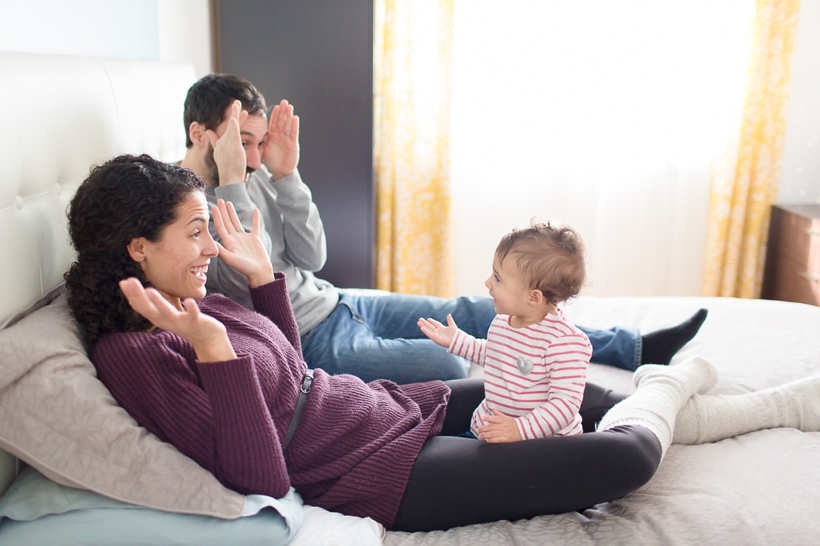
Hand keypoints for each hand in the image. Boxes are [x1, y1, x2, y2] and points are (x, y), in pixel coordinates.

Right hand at [119, 278, 236, 362]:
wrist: (208, 339)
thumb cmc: (186, 322)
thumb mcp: (167, 315)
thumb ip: (156, 306)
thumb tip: (142, 292)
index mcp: (160, 318)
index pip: (142, 308)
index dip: (132, 296)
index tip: (123, 282)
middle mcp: (167, 321)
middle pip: (150, 310)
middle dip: (138, 296)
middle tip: (129, 281)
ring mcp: (182, 323)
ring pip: (168, 313)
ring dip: (158, 303)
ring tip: (149, 290)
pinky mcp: (196, 323)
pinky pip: (193, 316)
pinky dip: (191, 309)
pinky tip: (188, 300)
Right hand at [206, 100, 248, 185]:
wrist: (229, 179)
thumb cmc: (227, 169)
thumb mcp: (220, 154)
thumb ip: (215, 142)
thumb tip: (208, 132)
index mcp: (222, 143)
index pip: (229, 129)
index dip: (233, 120)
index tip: (236, 109)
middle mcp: (224, 142)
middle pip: (229, 125)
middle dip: (234, 112)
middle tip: (236, 101)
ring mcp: (228, 144)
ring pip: (231, 127)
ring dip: (234, 114)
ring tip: (236, 104)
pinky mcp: (233, 147)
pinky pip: (233, 135)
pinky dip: (233, 126)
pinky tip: (234, 118)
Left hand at [212, 199, 274, 287]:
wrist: (259, 272)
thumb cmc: (245, 268)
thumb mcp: (231, 259)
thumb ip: (222, 250)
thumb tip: (212, 242)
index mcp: (228, 243)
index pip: (221, 227)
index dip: (217, 217)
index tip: (214, 207)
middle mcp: (235, 239)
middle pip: (227, 222)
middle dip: (223, 211)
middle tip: (219, 200)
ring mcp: (244, 238)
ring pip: (237, 222)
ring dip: (233, 213)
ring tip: (229, 203)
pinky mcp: (254, 239)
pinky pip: (254, 226)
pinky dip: (255, 219)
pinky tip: (255, 210)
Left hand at [262, 99, 299, 179]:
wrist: (279, 172)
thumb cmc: (271, 162)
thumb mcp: (262, 150)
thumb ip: (257, 141)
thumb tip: (246, 135)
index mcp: (272, 136)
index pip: (273, 123)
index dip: (274, 115)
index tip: (275, 106)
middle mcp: (280, 136)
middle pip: (282, 121)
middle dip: (283, 112)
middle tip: (284, 101)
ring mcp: (287, 139)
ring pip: (288, 125)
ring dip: (289, 115)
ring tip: (289, 106)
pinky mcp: (293, 144)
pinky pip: (293, 133)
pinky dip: (294, 126)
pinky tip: (295, 118)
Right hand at [417, 314, 457, 348]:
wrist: (456, 340)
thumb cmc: (455, 334)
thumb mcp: (452, 325)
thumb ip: (450, 320)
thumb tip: (449, 314)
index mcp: (442, 328)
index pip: (435, 324)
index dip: (432, 321)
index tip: (428, 319)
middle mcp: (438, 332)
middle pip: (430, 326)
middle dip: (425, 323)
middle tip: (419, 319)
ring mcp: (436, 335)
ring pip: (428, 329)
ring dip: (423, 326)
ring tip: (418, 322)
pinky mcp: (435, 338)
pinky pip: (429, 334)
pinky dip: (425, 331)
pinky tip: (421, 328)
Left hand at [477, 409, 522, 443]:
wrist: (524, 431)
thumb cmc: (514, 424)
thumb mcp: (507, 418)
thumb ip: (499, 414)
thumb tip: (492, 408)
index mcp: (504, 420)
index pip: (495, 418)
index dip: (488, 418)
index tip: (482, 418)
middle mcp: (504, 426)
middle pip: (491, 427)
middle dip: (483, 429)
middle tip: (478, 430)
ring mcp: (505, 433)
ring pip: (493, 434)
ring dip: (485, 435)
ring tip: (480, 436)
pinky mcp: (507, 439)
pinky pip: (498, 439)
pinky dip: (492, 440)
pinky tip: (487, 440)